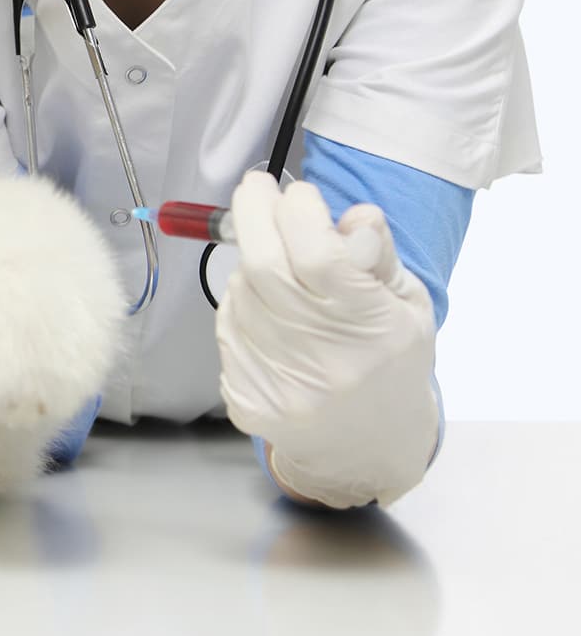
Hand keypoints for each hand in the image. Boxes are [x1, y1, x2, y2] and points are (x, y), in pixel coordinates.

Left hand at [214, 171, 439, 507]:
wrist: (369, 446)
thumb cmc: (392, 362)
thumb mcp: (408, 304)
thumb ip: (379, 255)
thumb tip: (350, 214)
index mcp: (372, 329)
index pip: (319, 254)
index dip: (299, 211)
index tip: (295, 191)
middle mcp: (322, 359)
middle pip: (264, 266)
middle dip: (253, 214)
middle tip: (256, 189)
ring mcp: (279, 383)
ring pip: (240, 294)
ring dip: (252, 267)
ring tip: (279, 270)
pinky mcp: (246, 399)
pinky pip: (228, 329)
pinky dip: (242, 308)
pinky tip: (268, 314)